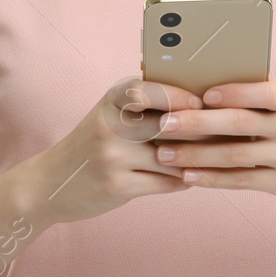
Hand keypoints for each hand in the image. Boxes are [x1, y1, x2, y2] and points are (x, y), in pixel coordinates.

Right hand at [15, 77, 204, 227]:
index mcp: (111, 99)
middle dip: (202, 129)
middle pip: (170, 124)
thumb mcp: (110, 114)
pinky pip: (165, 182)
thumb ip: (145, 106)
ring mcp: (112, 157)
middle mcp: (110, 125)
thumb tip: (203, 102)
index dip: (181, 95)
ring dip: (198, 158)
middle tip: (227, 132)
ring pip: (173, 157)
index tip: (203, 103)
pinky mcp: (117, 186)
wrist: (48, 184)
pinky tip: (193, 177)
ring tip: (218, 157)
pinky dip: (183, 180)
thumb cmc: (92, 145)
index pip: (152, 89)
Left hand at [150, 78, 275, 211]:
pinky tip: (188, 177)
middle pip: (239, 122)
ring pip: (235, 155)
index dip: (231, 91)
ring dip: (195, 155)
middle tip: (164, 123)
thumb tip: (200, 89)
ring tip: (165, 154)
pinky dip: (212, 179)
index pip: (261, 89)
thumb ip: (257, 98)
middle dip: (197, 123)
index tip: (200, 93)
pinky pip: (242, 180)